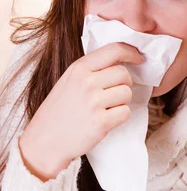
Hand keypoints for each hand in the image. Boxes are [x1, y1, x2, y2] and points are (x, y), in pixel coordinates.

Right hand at [19, 42, 144, 180]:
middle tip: (112, 94)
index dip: (131, 52)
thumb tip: (123, 60)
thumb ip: (93, 69)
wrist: (44, 140)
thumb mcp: (70, 80)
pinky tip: (105, 119)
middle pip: (124, 74)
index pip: (114, 50)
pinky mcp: (101, 122)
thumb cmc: (60, 110)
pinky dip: (120, 117)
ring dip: (122, 102)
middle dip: (124, 84)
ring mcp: (94, 102)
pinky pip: (126, 112)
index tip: (139, 58)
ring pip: (127, 93)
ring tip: (105, 108)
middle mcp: (86, 82)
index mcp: (79, 68)